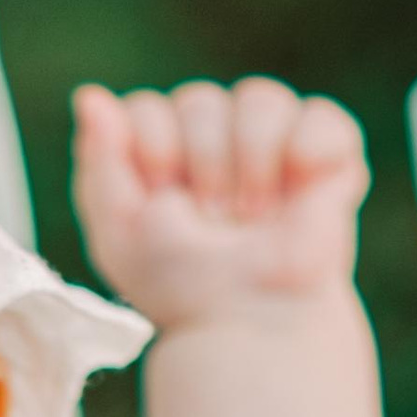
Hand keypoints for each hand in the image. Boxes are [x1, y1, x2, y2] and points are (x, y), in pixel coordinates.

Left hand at [74, 77, 367, 326]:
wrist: (252, 320)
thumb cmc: (184, 285)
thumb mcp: (120, 233)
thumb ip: (99, 162)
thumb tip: (90, 96)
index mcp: (160, 151)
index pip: (146, 109)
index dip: (153, 150)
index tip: (163, 203)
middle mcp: (212, 137)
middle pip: (200, 101)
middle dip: (203, 165)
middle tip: (213, 223)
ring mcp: (270, 142)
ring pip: (260, 98)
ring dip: (253, 160)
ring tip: (255, 216)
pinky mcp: (326, 154)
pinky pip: (320, 116)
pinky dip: (310, 148)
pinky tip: (301, 188)